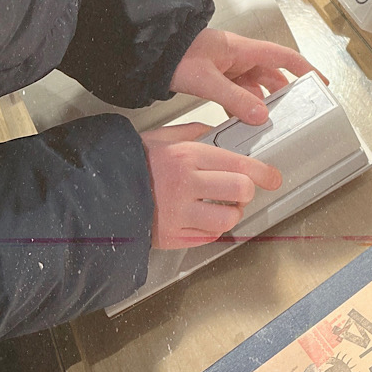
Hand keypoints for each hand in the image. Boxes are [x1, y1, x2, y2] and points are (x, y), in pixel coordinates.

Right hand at [140, 122, 282, 249]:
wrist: (97, 192)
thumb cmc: (131, 162)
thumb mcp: (162, 136)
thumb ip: (194, 133)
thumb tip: (218, 133)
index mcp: (187, 157)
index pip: (241, 165)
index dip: (264, 172)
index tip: (274, 177)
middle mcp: (186, 186)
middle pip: (241, 192)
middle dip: (247, 192)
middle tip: (241, 191)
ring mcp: (178, 214)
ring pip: (227, 220)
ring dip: (231, 214)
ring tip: (223, 207)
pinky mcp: (171, 237)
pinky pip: (207, 238)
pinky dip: (211, 230)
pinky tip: (202, 218)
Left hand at [170, 28, 327, 125]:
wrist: (152, 50)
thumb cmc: (177, 54)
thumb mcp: (207, 79)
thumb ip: (234, 98)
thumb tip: (260, 114)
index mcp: (244, 50)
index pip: (285, 58)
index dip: (306, 69)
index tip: (321, 82)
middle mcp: (240, 57)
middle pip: (272, 75)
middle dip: (283, 94)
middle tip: (293, 112)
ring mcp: (229, 67)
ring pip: (254, 86)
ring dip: (259, 103)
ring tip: (265, 123)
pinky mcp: (217, 77)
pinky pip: (237, 93)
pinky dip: (241, 107)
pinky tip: (239, 121)